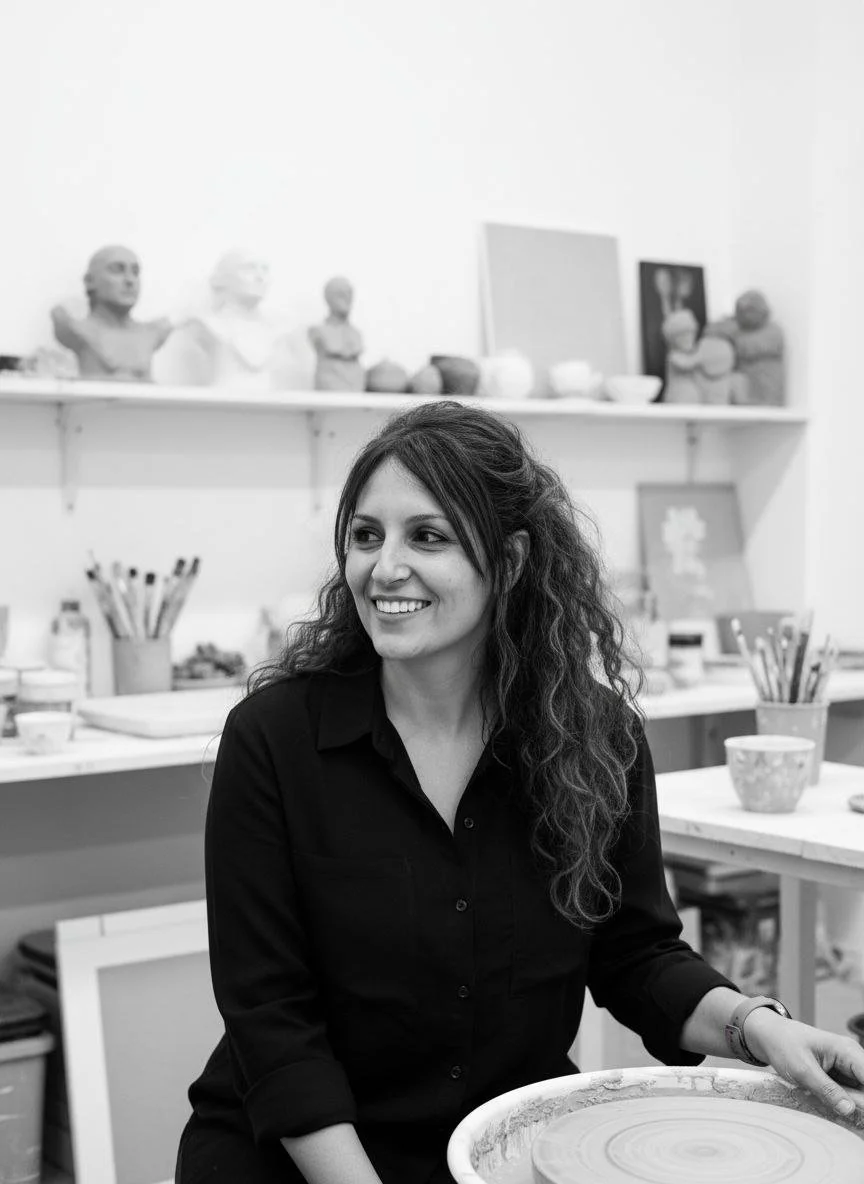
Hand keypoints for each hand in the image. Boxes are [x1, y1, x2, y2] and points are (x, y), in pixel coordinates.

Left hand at [745, 1008, 863, 1118]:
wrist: (770, 1036)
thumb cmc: (784, 1044)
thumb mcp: (802, 1069)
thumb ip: (826, 1089)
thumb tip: (850, 1109)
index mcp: (847, 1050)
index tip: (856, 1110)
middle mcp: (852, 1058)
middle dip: (858, 1104)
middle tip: (839, 1111)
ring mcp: (847, 1068)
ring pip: (860, 1094)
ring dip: (851, 1106)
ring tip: (829, 1106)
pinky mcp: (841, 1077)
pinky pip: (851, 1095)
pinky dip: (843, 1104)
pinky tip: (830, 1107)